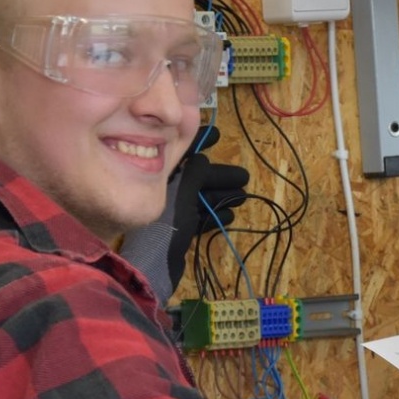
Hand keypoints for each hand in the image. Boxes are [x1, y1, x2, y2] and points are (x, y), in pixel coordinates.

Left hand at [119, 125, 248, 300]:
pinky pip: (199, 216)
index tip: (218, 134)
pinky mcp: (178, 230)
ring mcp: (172, 212)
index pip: (183, 153)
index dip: (200, 142)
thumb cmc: (167, 225)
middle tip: (243, 176)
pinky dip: (213, 214)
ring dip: (221, 195)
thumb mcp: (183, 195)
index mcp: (163, 178)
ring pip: (201, 197)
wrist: (155, 264)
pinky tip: (229, 213)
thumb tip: (201, 156)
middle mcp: (166, 191)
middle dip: (220, 177)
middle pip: (197, 179)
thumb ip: (193, 175)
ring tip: (243, 195)